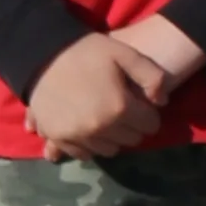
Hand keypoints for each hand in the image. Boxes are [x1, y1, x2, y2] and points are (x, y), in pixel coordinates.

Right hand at [25, 18, 205, 158]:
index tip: (143, 104)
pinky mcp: (58, 138)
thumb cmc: (86, 52)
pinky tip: (88, 128)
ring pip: (109, 150)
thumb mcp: (124, 53)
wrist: (42, 54)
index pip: (150, 125)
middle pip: (131, 140)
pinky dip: (89, 144)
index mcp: (119, 107)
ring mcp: (77, 136)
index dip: (149, 113)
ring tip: (107, 118)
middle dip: (133, 126)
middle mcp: (99, 128)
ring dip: (113, 137)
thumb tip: (163, 102)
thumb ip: (151, 75)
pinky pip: (82, 154)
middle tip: (124, 109)